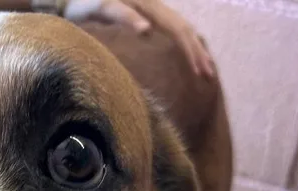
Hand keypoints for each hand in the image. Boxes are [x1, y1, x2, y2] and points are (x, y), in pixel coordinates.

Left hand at [64, 0, 214, 77]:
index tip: (200, 71)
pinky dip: (185, 44)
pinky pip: (173, 31)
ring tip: (205, 68)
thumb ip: (126, 18)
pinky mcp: (148, 16)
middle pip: (185, 30)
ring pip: (182, 30)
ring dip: (195, 49)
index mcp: (151, 7)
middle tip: (209, 75)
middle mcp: (156, 7)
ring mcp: (153, 10)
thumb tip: (147, 30)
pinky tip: (187, 54)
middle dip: (199, 53)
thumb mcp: (105, 9)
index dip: (191, 52)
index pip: (179, 31)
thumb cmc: (88, 3)